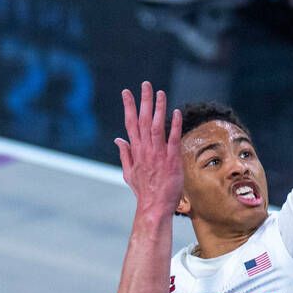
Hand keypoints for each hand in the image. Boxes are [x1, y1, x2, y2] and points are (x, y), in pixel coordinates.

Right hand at [116, 82, 183, 215]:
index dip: (128, 106)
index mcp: (136, 151)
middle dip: (144, 101)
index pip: (130, 124)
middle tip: (146, 84)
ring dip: (158, 108)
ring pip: (156, 126)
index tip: (126, 92)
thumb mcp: (129, 172)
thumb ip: (124, 154)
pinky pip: (173, 139)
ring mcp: (158, 154)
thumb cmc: (144, 191)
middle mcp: (145, 150)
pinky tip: (175, 112)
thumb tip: (117, 140)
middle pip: (142, 120)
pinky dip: (174, 125)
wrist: (153, 207)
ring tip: (160, 92)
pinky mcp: (171, 160)